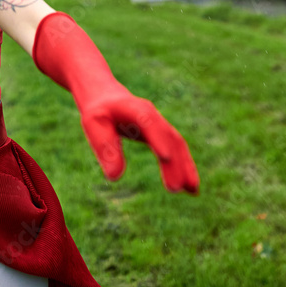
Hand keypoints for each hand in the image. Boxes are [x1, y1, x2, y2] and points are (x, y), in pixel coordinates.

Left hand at [32, 11, 200, 193]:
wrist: (106, 95)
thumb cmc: (98, 112)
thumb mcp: (93, 126)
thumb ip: (105, 148)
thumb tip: (114, 176)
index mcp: (133, 108)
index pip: (148, 122)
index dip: (158, 138)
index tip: (165, 158)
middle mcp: (151, 115)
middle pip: (167, 136)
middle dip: (174, 161)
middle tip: (175, 188)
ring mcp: (159, 123)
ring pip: (177, 143)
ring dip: (185, 166)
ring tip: (192, 191)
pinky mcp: (162, 134)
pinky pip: (177, 149)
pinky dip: (185, 166)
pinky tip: (191, 187)